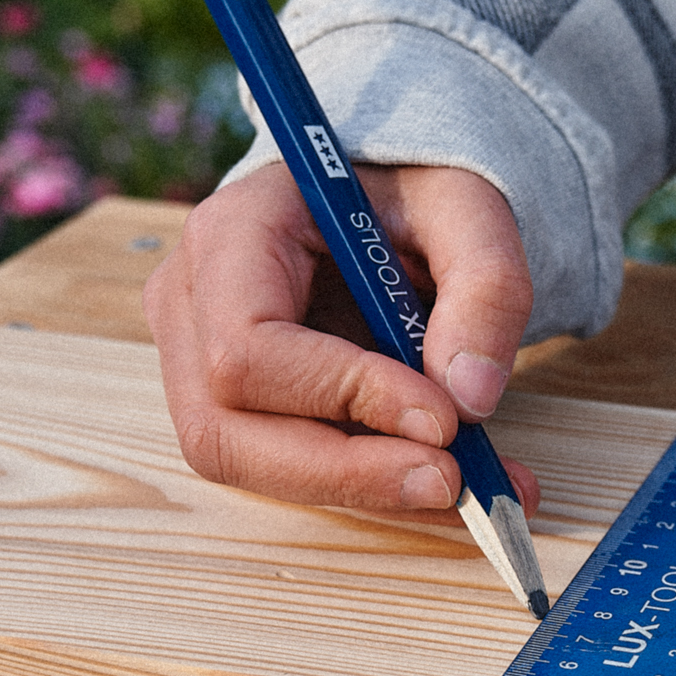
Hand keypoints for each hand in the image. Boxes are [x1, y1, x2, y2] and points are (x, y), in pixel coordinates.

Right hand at [144, 159, 538, 512]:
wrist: (388, 193)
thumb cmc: (413, 186)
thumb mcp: (469, 205)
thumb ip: (485, 285)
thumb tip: (471, 397)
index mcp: (229, 233)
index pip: (246, 347)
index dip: (341, 395)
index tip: (442, 419)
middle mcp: (190, 303)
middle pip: (225, 431)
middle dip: (346, 472)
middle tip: (454, 483)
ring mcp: (198, 360)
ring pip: (252, 465)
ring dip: (366, 490)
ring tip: (472, 486)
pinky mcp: (236, 404)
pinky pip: (288, 467)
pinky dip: (374, 484)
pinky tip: (450, 480)